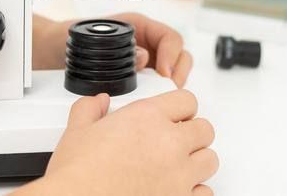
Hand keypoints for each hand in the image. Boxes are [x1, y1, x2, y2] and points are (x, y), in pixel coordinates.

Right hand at [30, 90, 217, 195]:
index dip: (180, 108)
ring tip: (179, 165)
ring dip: (197, 160)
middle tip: (176, 141)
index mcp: (147, 118)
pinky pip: (206, 192)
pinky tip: (180, 188)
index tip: (174, 116)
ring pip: (210, 159)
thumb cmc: (77, 174)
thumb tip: (98, 102)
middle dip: (192, 133)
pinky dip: (196, 190)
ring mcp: (178, 174)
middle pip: (204, 129)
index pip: (187, 101)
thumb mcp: (77, 131)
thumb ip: (90, 109)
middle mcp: (169, 143)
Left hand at [32, 13, 192, 87]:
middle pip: (179, 54)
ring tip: (160, 97)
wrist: (48, 53)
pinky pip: (158, 87)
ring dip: (171, 84)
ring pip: (172, 71)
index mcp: (138, 26)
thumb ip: (115, 45)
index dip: (172, 54)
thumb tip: (142, 57)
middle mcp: (145, 42)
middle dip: (178, 72)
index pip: (169, 37)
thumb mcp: (88, 38)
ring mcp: (143, 62)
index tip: (166, 72)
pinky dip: (159, 95)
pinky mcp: (138, 79)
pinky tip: (148, 103)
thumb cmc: (65, 39)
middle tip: (168, 89)